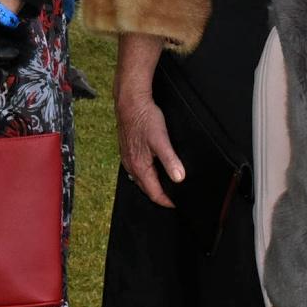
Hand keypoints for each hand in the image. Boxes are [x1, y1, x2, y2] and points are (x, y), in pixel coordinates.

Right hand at [114, 74, 185, 207]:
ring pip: (140, 179)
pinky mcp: (127, 150)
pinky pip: (136, 169)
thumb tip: (179, 178)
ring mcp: (127, 158)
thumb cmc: (144, 118)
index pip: (154, 193)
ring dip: (151, 185)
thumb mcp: (161, 140)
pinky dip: (145, 174)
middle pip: (146, 188)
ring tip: (163, 186)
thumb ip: (170, 160)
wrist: (129, 102)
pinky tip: (151, 168)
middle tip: (171, 198)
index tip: (176, 204)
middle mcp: (131, 165)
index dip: (166, 201)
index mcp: (140, 166)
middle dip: (159, 195)